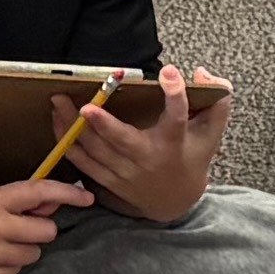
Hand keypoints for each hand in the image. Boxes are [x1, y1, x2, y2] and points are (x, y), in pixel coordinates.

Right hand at [0, 180, 79, 273]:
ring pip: (33, 255)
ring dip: (22, 250)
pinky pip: (16, 273)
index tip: (87, 197)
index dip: (67, 193)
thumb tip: (54, 206)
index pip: (40, 192)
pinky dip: (7, 266)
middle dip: (38, 230)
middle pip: (46, 231)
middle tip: (19, 229)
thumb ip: (18, 202)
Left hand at [58, 69, 227, 223]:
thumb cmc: (192, 157)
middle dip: (100, 121)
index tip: (168, 72)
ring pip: (95, 150)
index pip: (177, 117)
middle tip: (82, 102)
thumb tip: (201, 72)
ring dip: (73, 127)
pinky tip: (57, 122)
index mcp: (174, 142)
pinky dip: (68, 143)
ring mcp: (126, 172)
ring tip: (58, 102)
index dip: (175, 95)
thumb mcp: (211, 131)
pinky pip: (83, 162)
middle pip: (121, 139)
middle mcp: (148, 158)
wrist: (175, 201)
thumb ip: (216, 100)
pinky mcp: (108, 180)